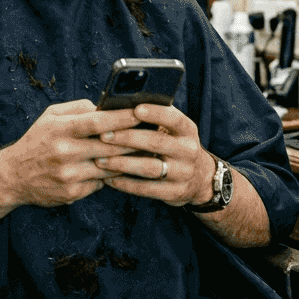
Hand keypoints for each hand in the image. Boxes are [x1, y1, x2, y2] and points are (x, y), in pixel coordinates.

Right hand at [0, 100, 141, 207]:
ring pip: (110, 167)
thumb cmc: (37, 140)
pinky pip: (101, 183)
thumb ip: (78, 108)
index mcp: (60, 129)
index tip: (142, 112)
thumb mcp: (50, 116)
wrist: (13, 176)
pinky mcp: (72, 193)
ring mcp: (69, 175)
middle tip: (154, 134)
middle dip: (134, 141)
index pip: (98, 122)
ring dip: (129, 160)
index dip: (122, 117)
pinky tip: (121, 169)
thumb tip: (106, 106)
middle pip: (110, 147)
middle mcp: (65, 153)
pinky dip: (111, 175)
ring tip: (146, 152)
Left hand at [96, 104, 214, 206]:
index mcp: (187, 130)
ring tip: (100, 160)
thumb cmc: (174, 146)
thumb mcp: (173, 131)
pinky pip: (147, 189)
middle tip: (103, 135)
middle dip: (128, 138)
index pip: (174, 118)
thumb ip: (154, 120)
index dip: (155, 113)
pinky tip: (108, 178)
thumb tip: (121, 106)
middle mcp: (188, 150)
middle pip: (157, 142)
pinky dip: (125, 184)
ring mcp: (183, 173)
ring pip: (150, 168)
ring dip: (122, 163)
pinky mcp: (174, 192)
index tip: (135, 109)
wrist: (199, 178)